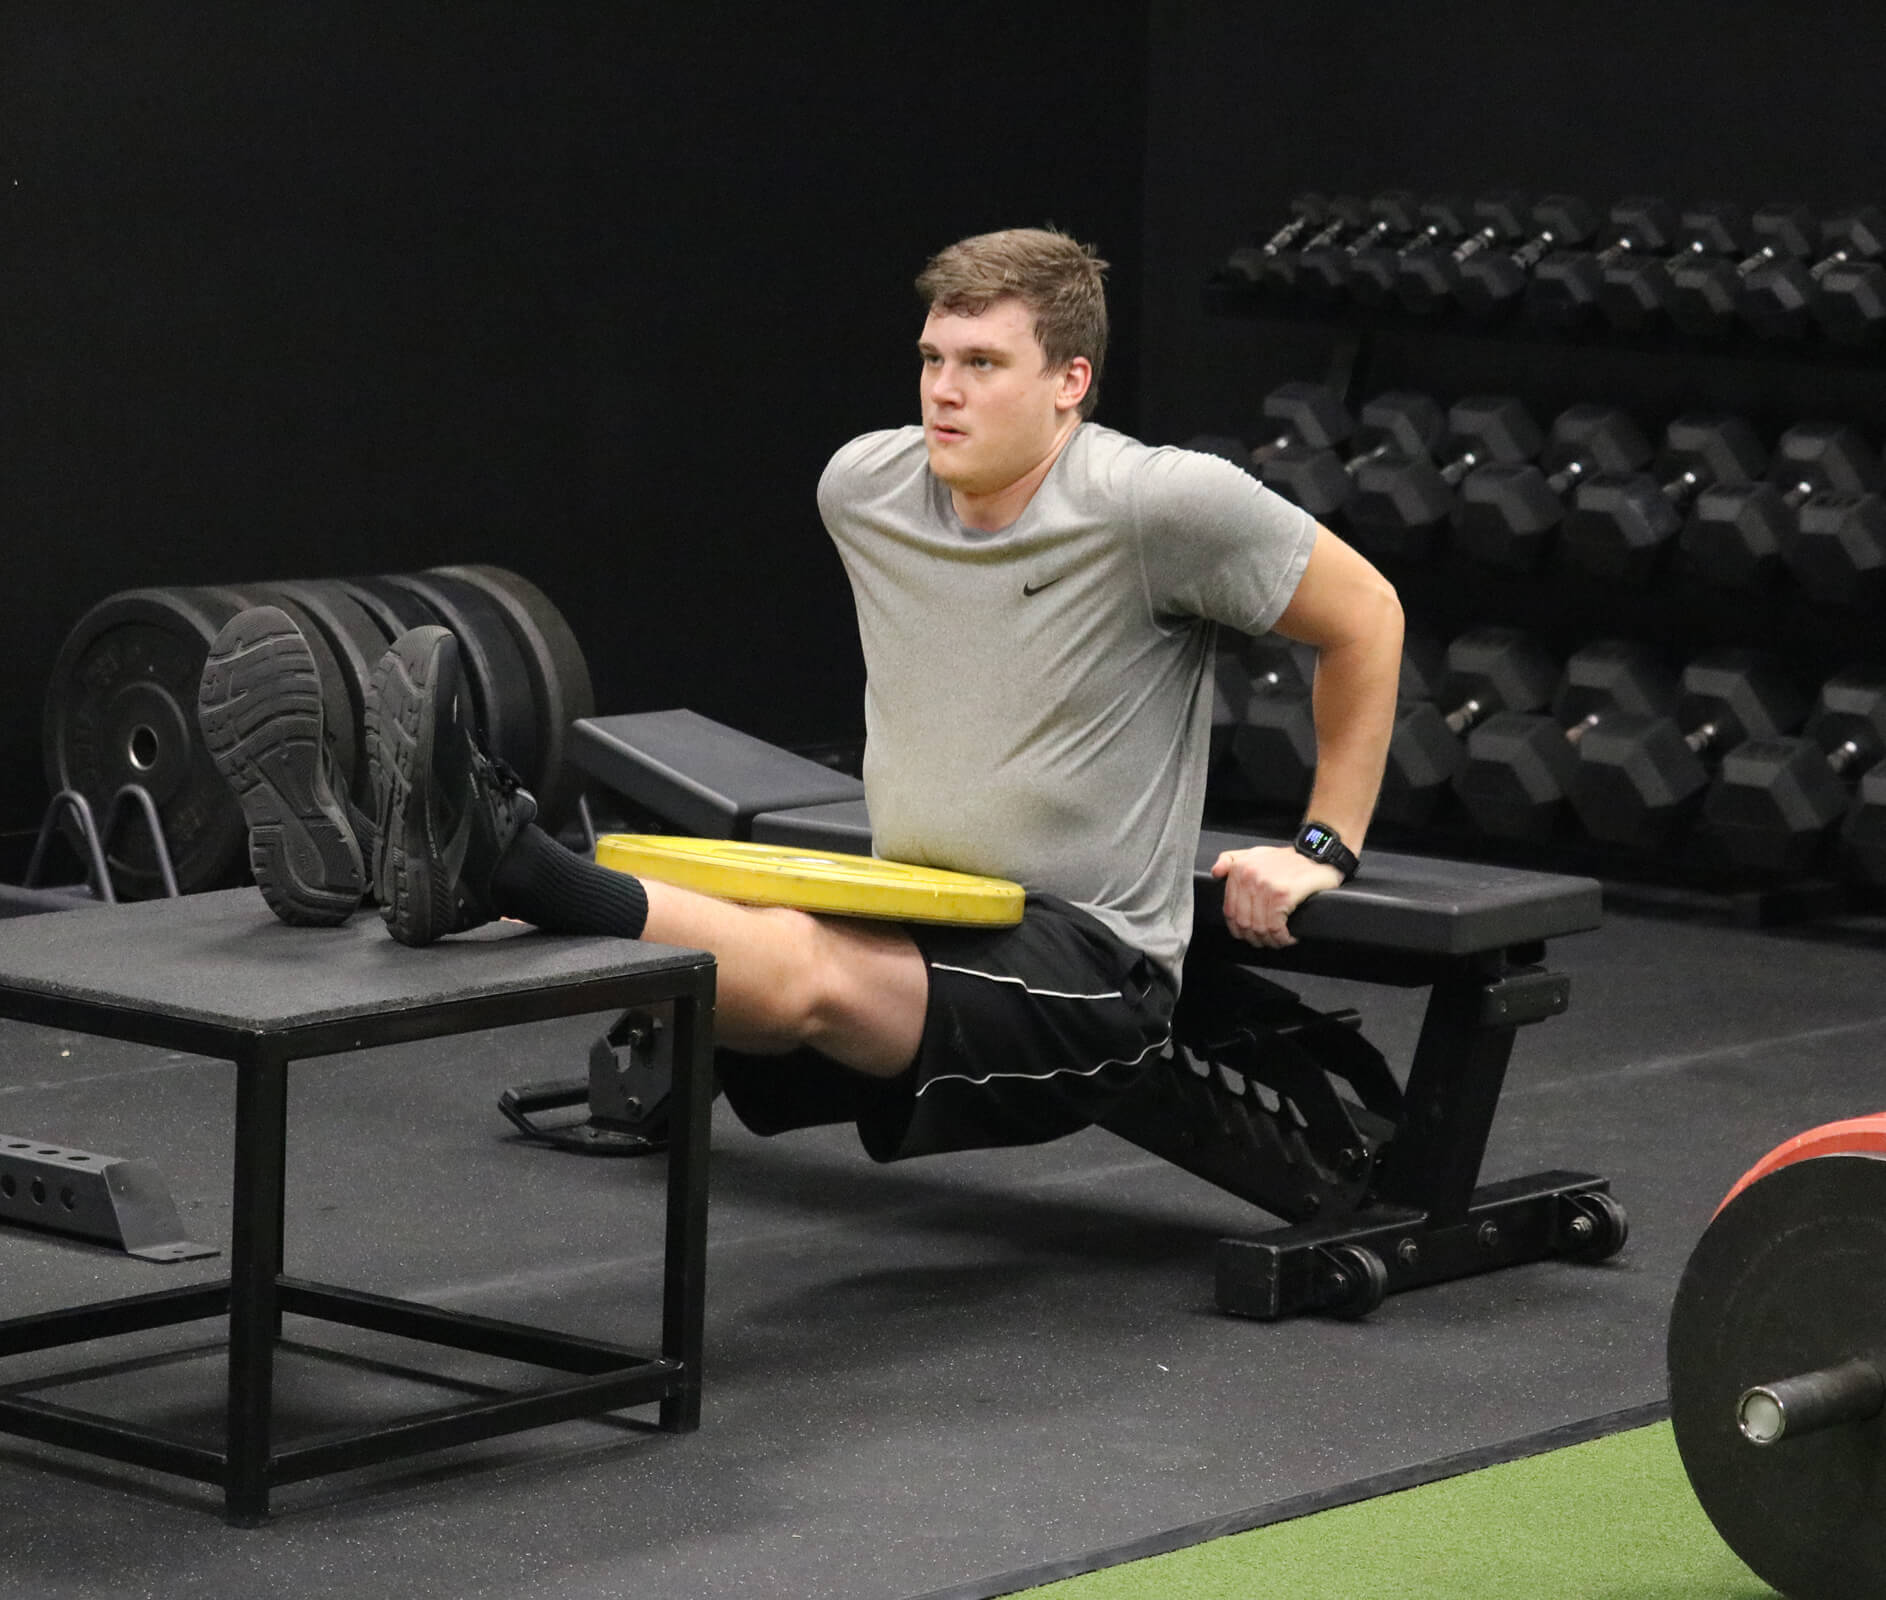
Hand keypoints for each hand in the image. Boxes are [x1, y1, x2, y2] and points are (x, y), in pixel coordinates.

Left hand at [1210, 845, 1342, 948]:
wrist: (1318, 853)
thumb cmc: (1289, 858)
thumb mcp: (1256, 853)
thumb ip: (1232, 860)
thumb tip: (1216, 872)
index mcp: (1240, 869)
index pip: (1230, 910)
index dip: (1239, 929)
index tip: (1249, 935)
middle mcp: (1248, 876)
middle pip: (1244, 922)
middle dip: (1255, 938)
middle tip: (1267, 941)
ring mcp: (1265, 886)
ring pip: (1260, 927)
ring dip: (1271, 941)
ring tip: (1279, 940)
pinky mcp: (1282, 895)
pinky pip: (1275, 927)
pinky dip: (1282, 938)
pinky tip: (1289, 937)